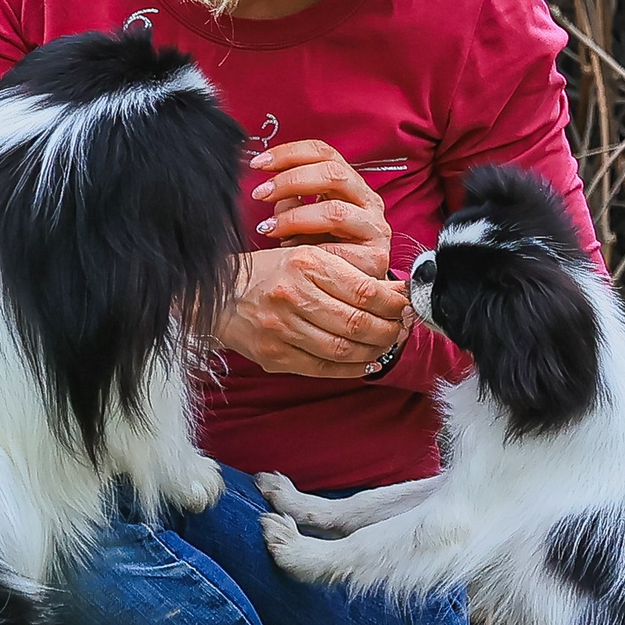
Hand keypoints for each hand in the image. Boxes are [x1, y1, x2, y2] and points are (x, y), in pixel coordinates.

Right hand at [215, 248, 407, 376]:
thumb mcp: (308, 256)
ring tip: (385, 345)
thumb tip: (397, 292)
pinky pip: (324, 368)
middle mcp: (292, 295)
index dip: (393, 303)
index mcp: (305, 263)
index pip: (364, 290)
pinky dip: (352, 369)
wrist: (218, 296)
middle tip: (401, 328)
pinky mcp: (274, 356)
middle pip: (358, 323)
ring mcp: (281, 329)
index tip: (406, 306)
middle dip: (389, 330)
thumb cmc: (270, 273)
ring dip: (374, 351)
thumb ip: (351, 271)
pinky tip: (366, 362)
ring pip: (343, 349)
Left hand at [247, 139, 391, 279]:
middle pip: (333, 173)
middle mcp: (368, 201)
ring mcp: (375, 229)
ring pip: (335, 210)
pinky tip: (289, 251)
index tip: (258, 163)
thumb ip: (290, 200)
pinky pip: (338, 249)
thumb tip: (266, 184)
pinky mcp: (374, 258)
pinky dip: (309, 248)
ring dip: (294, 217)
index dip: (290, 153)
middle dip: (290, 180)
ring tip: (268, 228)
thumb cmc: (322, 254)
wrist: (347, 294)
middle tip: (261, 193)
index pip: (324, 154)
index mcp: (351, 185)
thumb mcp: (301, 220)